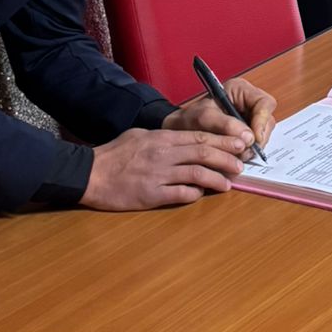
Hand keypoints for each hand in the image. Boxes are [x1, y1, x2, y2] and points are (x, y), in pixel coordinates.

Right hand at [82, 127, 242, 209]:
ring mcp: (158, 175)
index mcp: (161, 138)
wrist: (90, 173)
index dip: (222, 141)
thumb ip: (162, 138)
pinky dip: (194, 194)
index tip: (238, 144)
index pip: (199, 137)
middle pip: (203, 154)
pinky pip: (180, 194)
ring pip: (197, 175)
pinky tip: (201, 194)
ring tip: (228, 184)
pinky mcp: (151, 195)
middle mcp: (163, 154)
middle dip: (226, 159)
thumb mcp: (139, 136)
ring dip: (216, 179)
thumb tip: (183, 142)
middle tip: (241, 165)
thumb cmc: (113, 154)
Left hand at [163, 76, 276, 154]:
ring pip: (262, 135)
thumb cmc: (190, 119)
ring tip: (235, 154)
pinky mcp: (247, 134)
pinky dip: (246, 152)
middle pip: (266, 121)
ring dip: (251, 148)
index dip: (262, 121)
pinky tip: (234, 155)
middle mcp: (249, 103)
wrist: (180, 131)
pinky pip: (255, 144)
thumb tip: (249, 138)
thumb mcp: (204, 118)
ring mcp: (249, 119)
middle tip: (244, 152)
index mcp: (241, 90)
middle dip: (257, 138)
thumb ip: (226, 125)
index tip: (253, 139)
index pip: (264, 103)